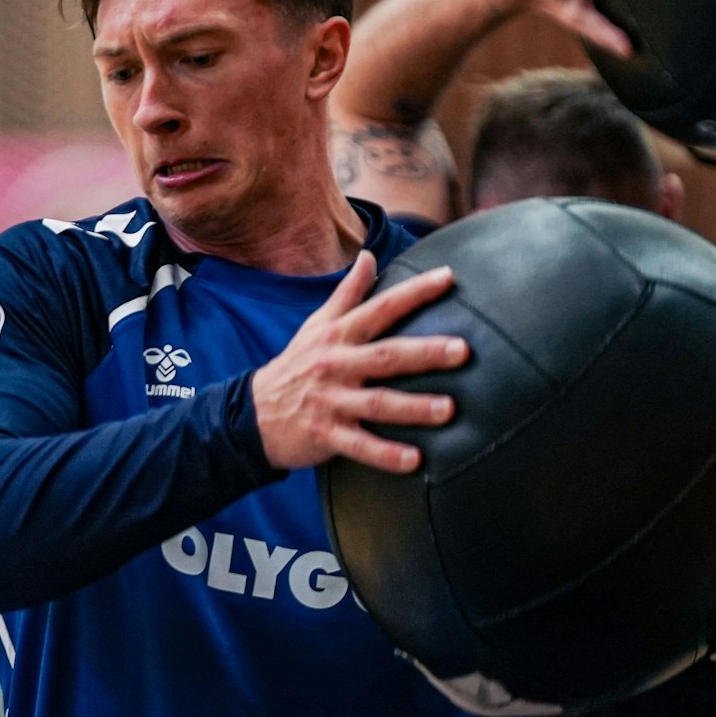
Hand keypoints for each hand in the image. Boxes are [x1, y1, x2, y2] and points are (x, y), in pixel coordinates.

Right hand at [252, 252, 468, 471]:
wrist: (252, 414)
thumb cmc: (296, 365)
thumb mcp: (317, 324)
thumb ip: (348, 292)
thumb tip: (370, 255)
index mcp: (338, 335)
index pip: (380, 308)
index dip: (414, 292)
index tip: (448, 278)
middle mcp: (335, 365)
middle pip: (385, 356)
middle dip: (425, 353)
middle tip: (463, 350)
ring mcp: (330, 402)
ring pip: (376, 404)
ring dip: (413, 408)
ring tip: (448, 410)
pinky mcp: (325, 435)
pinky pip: (359, 447)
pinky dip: (386, 455)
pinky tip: (415, 461)